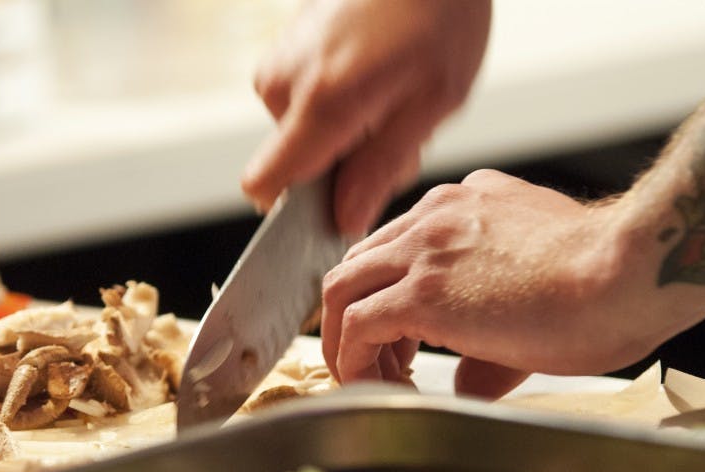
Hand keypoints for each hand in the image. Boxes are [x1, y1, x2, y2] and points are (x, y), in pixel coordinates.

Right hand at [242, 0, 490, 237]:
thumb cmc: (439, 15)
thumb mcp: (434, 100)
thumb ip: (383, 166)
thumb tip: (345, 219)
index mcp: (320, 101)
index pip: (265, 183)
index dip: (296, 210)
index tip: (338, 204)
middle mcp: (284, 81)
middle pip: (294, 164)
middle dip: (343, 165)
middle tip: (395, 130)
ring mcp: (279, 60)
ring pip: (299, 134)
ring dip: (345, 134)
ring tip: (389, 97)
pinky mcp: (283, 48)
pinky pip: (301, 101)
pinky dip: (337, 103)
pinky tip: (373, 74)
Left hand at [321, 169, 704, 398]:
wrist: (628, 273)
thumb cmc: (607, 279)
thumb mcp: (539, 288)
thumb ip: (490, 331)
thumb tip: (468, 382)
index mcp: (466, 205)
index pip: (396, 245)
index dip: (386, 295)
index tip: (398, 337)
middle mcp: (436, 216)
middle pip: (359, 263)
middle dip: (355, 315)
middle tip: (376, 359)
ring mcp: (424, 250)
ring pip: (342, 288)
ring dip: (343, 338)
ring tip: (364, 378)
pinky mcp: (422, 292)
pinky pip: (357, 325)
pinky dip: (351, 358)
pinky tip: (371, 384)